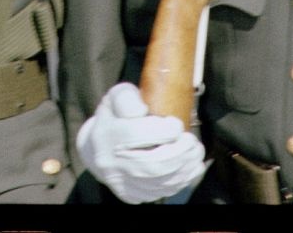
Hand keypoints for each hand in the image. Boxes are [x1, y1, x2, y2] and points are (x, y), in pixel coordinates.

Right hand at [76, 82, 207, 203]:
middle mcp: (111, 163)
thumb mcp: (116, 97)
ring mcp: (120, 183)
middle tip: (192, 141)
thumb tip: (142, 109)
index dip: (163, 131)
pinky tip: (189, 167)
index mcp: (107, 134)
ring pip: (159, 182)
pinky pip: (160, 192)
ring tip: (195, 152)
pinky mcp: (129, 195)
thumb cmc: (113, 117)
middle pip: (152, 164)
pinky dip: (180, 181)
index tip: (177, 124)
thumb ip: (127, 97)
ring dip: (185, 168)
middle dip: (180, 153)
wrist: (96, 148)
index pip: (136, 136)